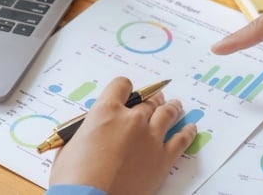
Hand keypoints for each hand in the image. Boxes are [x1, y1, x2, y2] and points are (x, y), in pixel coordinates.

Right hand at [49, 77, 196, 194]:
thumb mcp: (71, 144)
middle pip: (147, 101)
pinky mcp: (162, 159)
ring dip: (172, 107)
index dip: (125, 88)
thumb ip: (86, 132)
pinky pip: (181, 140)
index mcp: (106, 110)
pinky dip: (187, 132)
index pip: (122, 85)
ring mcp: (150, 138)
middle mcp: (131, 119)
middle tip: (156, 99)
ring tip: (176, 105)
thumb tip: (90, 134)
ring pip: (167, 114)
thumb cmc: (74, 176)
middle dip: (151, 99)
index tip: (127, 92)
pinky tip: (190, 129)